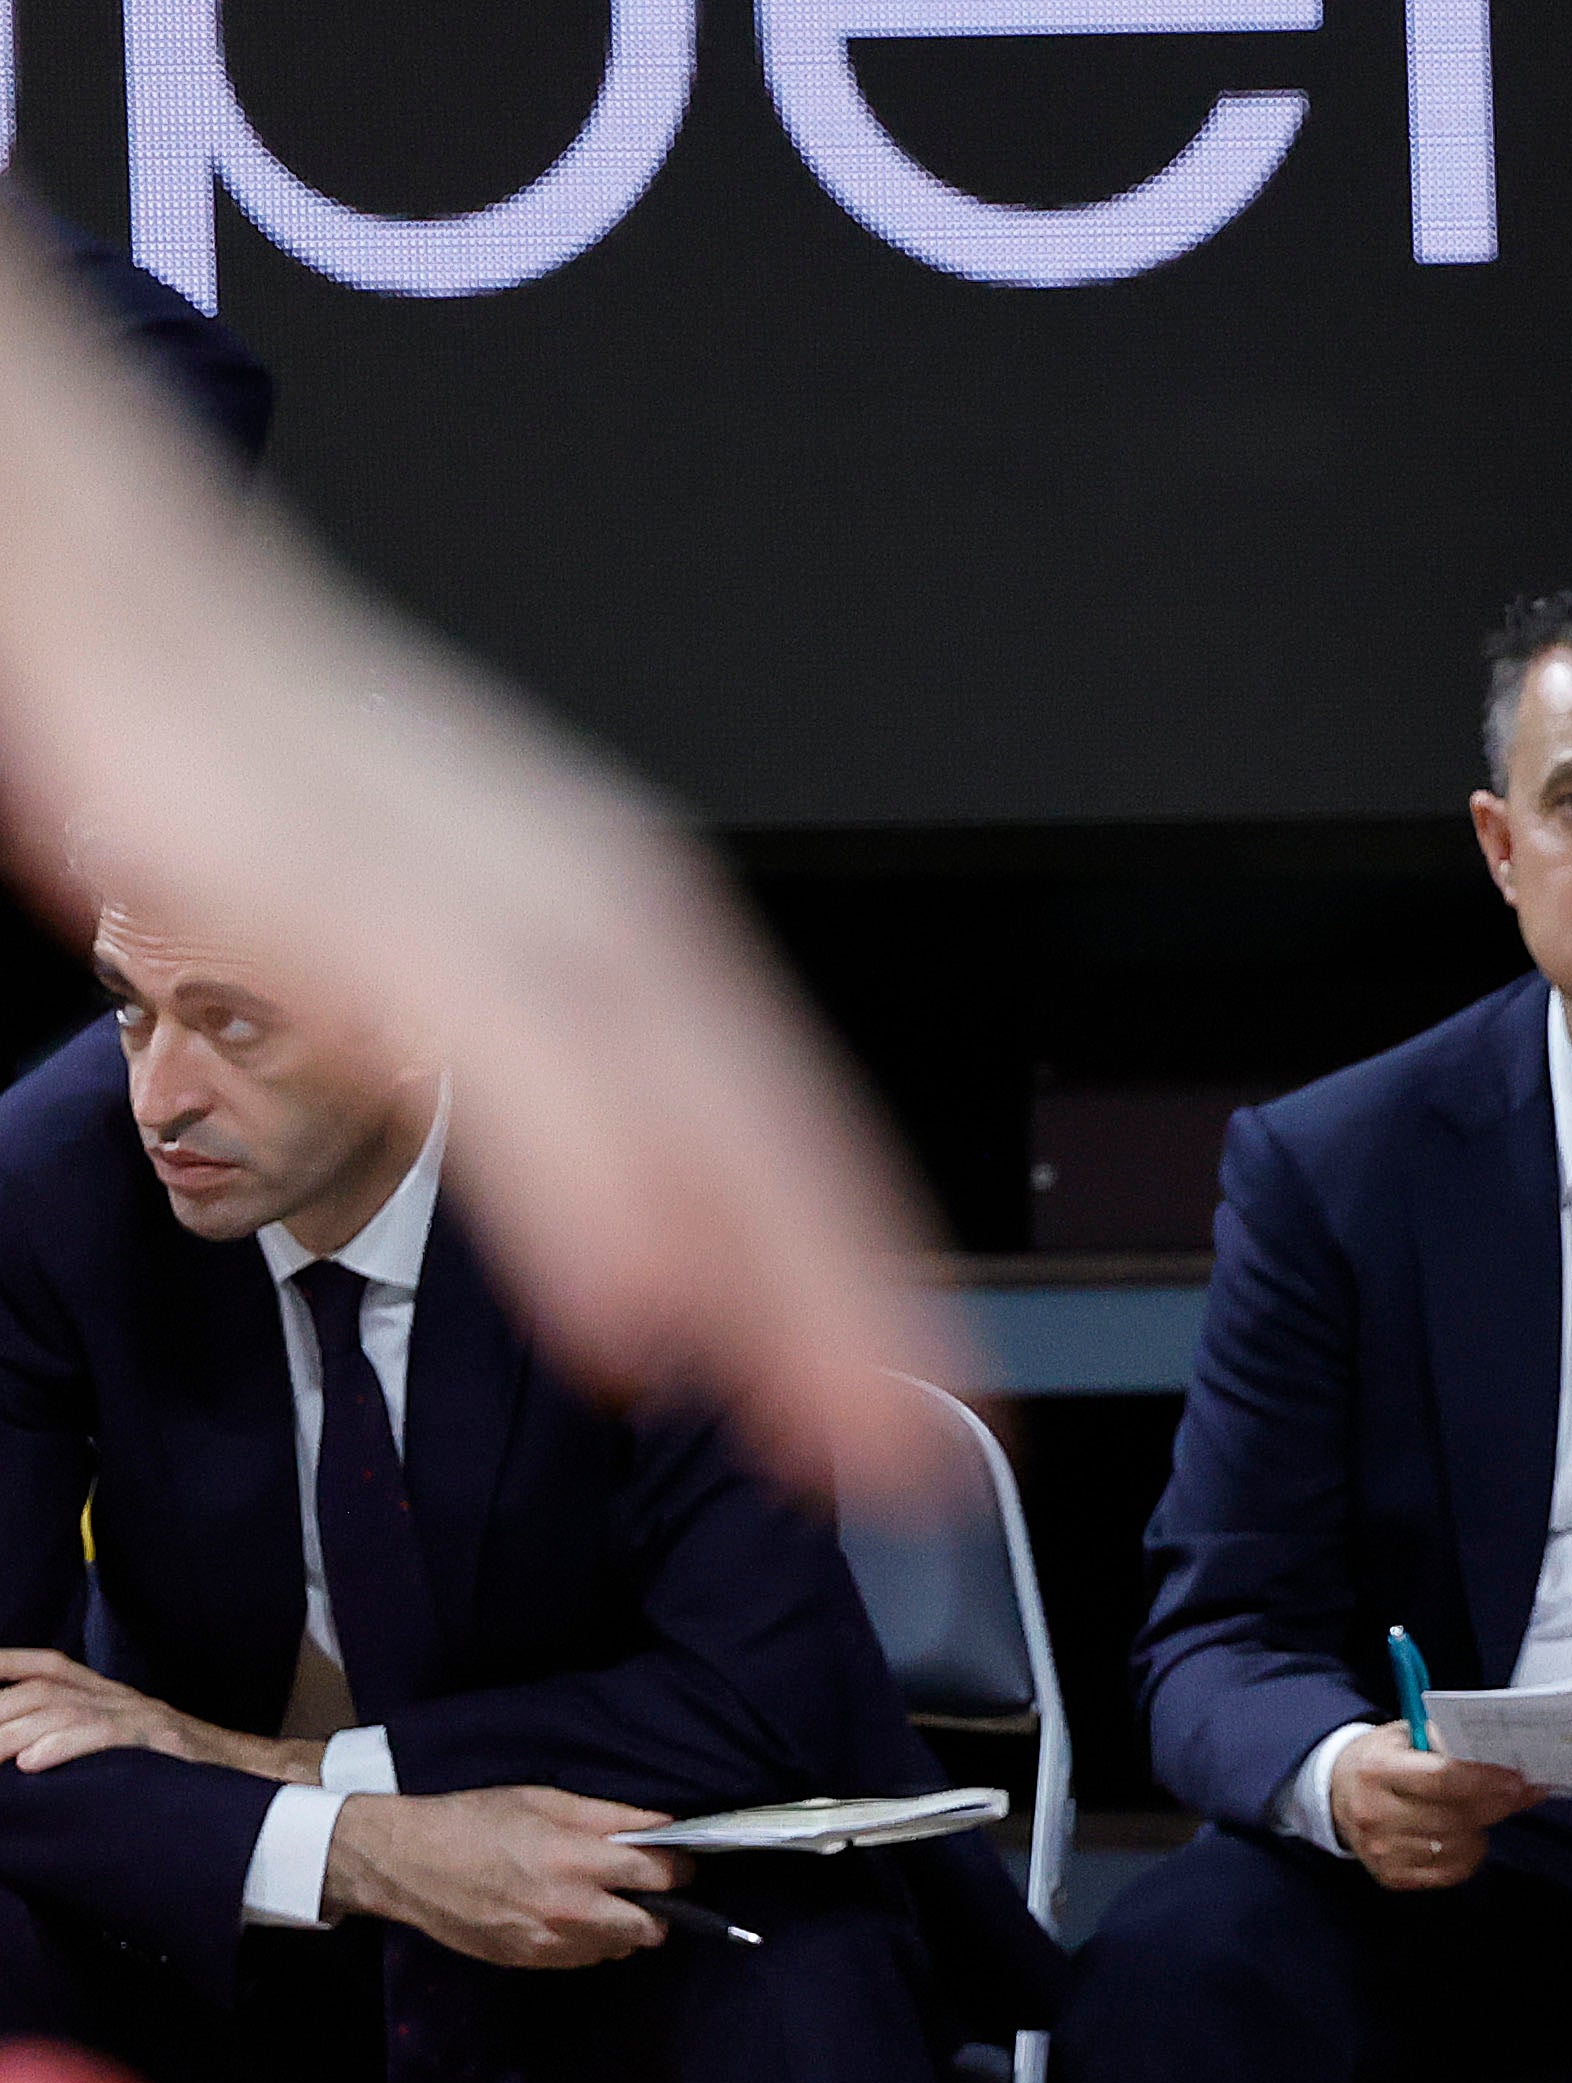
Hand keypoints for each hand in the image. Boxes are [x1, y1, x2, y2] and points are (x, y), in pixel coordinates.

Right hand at [0, 297, 959, 1515]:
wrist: (138, 622)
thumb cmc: (281, 781)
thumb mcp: (445, 924)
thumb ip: (547, 1043)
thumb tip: (626, 1180)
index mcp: (630, 923)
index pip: (784, 1120)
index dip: (862, 1264)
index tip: (923, 1393)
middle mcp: (607, 912)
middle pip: (771, 1136)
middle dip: (854, 1309)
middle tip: (916, 1460)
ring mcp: (508, 913)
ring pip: (684, 1123)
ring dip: (770, 1283)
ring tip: (827, 1421)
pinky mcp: (385, 921)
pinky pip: (524, 1087)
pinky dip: (602, 1200)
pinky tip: (642, 1310)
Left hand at [0, 1643, 300, 1784]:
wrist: (258, 1780)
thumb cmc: (185, 1772)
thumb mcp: (128, 1747)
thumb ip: (83, 1739)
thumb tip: (29, 1756)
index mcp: (110, 1695)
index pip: (46, 1666)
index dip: (3, 1664)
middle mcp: (120, 1697)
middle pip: (40, 1689)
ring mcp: (141, 1716)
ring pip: (62, 1709)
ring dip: (12, 1733)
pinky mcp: (160, 1741)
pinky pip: (104, 1734)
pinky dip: (63, 1745)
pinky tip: (32, 1764)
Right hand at [319, 1782, 670, 1970]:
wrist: (405, 1863)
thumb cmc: (474, 1821)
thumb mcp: (547, 1801)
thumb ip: (612, 1819)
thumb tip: (665, 1828)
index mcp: (576, 1861)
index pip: (661, 1876)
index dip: (680, 1868)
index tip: (680, 1862)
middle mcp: (568, 1910)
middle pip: (651, 1928)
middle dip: (659, 1908)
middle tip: (645, 1887)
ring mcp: (546, 1942)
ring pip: (618, 1949)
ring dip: (623, 1928)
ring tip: (602, 1899)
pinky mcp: (526, 1961)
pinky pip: (582, 1959)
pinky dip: (589, 1941)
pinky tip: (570, 1915)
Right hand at [1326, 1740, 1540, 1894]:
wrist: (1336, 1793)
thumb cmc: (1383, 1759)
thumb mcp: (1406, 1736)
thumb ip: (1447, 1741)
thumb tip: (1500, 1754)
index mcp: (1377, 1770)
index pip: (1442, 1778)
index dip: (1486, 1780)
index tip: (1518, 1778)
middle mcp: (1374, 1814)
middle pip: (1454, 1816)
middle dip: (1497, 1804)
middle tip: (1522, 1792)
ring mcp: (1380, 1851)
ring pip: (1457, 1846)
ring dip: (1482, 1828)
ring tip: (1484, 1810)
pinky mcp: (1389, 1876)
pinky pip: (1449, 1873)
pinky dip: (1469, 1855)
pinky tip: (1467, 1835)